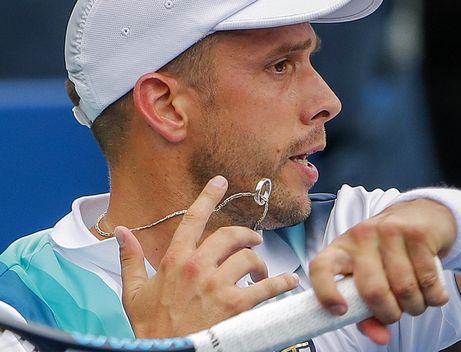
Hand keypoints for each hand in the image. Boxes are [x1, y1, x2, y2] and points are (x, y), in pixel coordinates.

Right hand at [115, 175, 298, 337]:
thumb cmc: (151, 328)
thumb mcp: (132, 293)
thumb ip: (130, 259)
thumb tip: (121, 232)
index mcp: (175, 260)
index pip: (194, 219)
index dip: (208, 197)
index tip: (220, 182)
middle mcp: (198, 267)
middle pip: (230, 235)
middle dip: (246, 235)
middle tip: (254, 241)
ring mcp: (217, 285)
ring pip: (248, 258)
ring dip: (259, 263)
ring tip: (260, 272)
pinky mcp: (235, 305)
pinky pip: (266, 287)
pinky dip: (281, 283)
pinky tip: (288, 282)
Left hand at [309, 198, 455, 343]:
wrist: (422, 215)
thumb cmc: (390, 254)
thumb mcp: (371, 276)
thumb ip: (368, 312)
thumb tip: (380, 338)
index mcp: (342, 249)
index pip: (320, 267)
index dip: (325, 292)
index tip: (340, 311)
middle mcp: (361, 236)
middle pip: (372, 290)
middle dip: (390, 313)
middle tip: (397, 313)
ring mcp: (389, 231)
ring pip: (404, 288)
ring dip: (416, 306)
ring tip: (417, 301)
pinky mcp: (417, 233)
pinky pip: (428, 279)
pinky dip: (435, 296)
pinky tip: (434, 293)